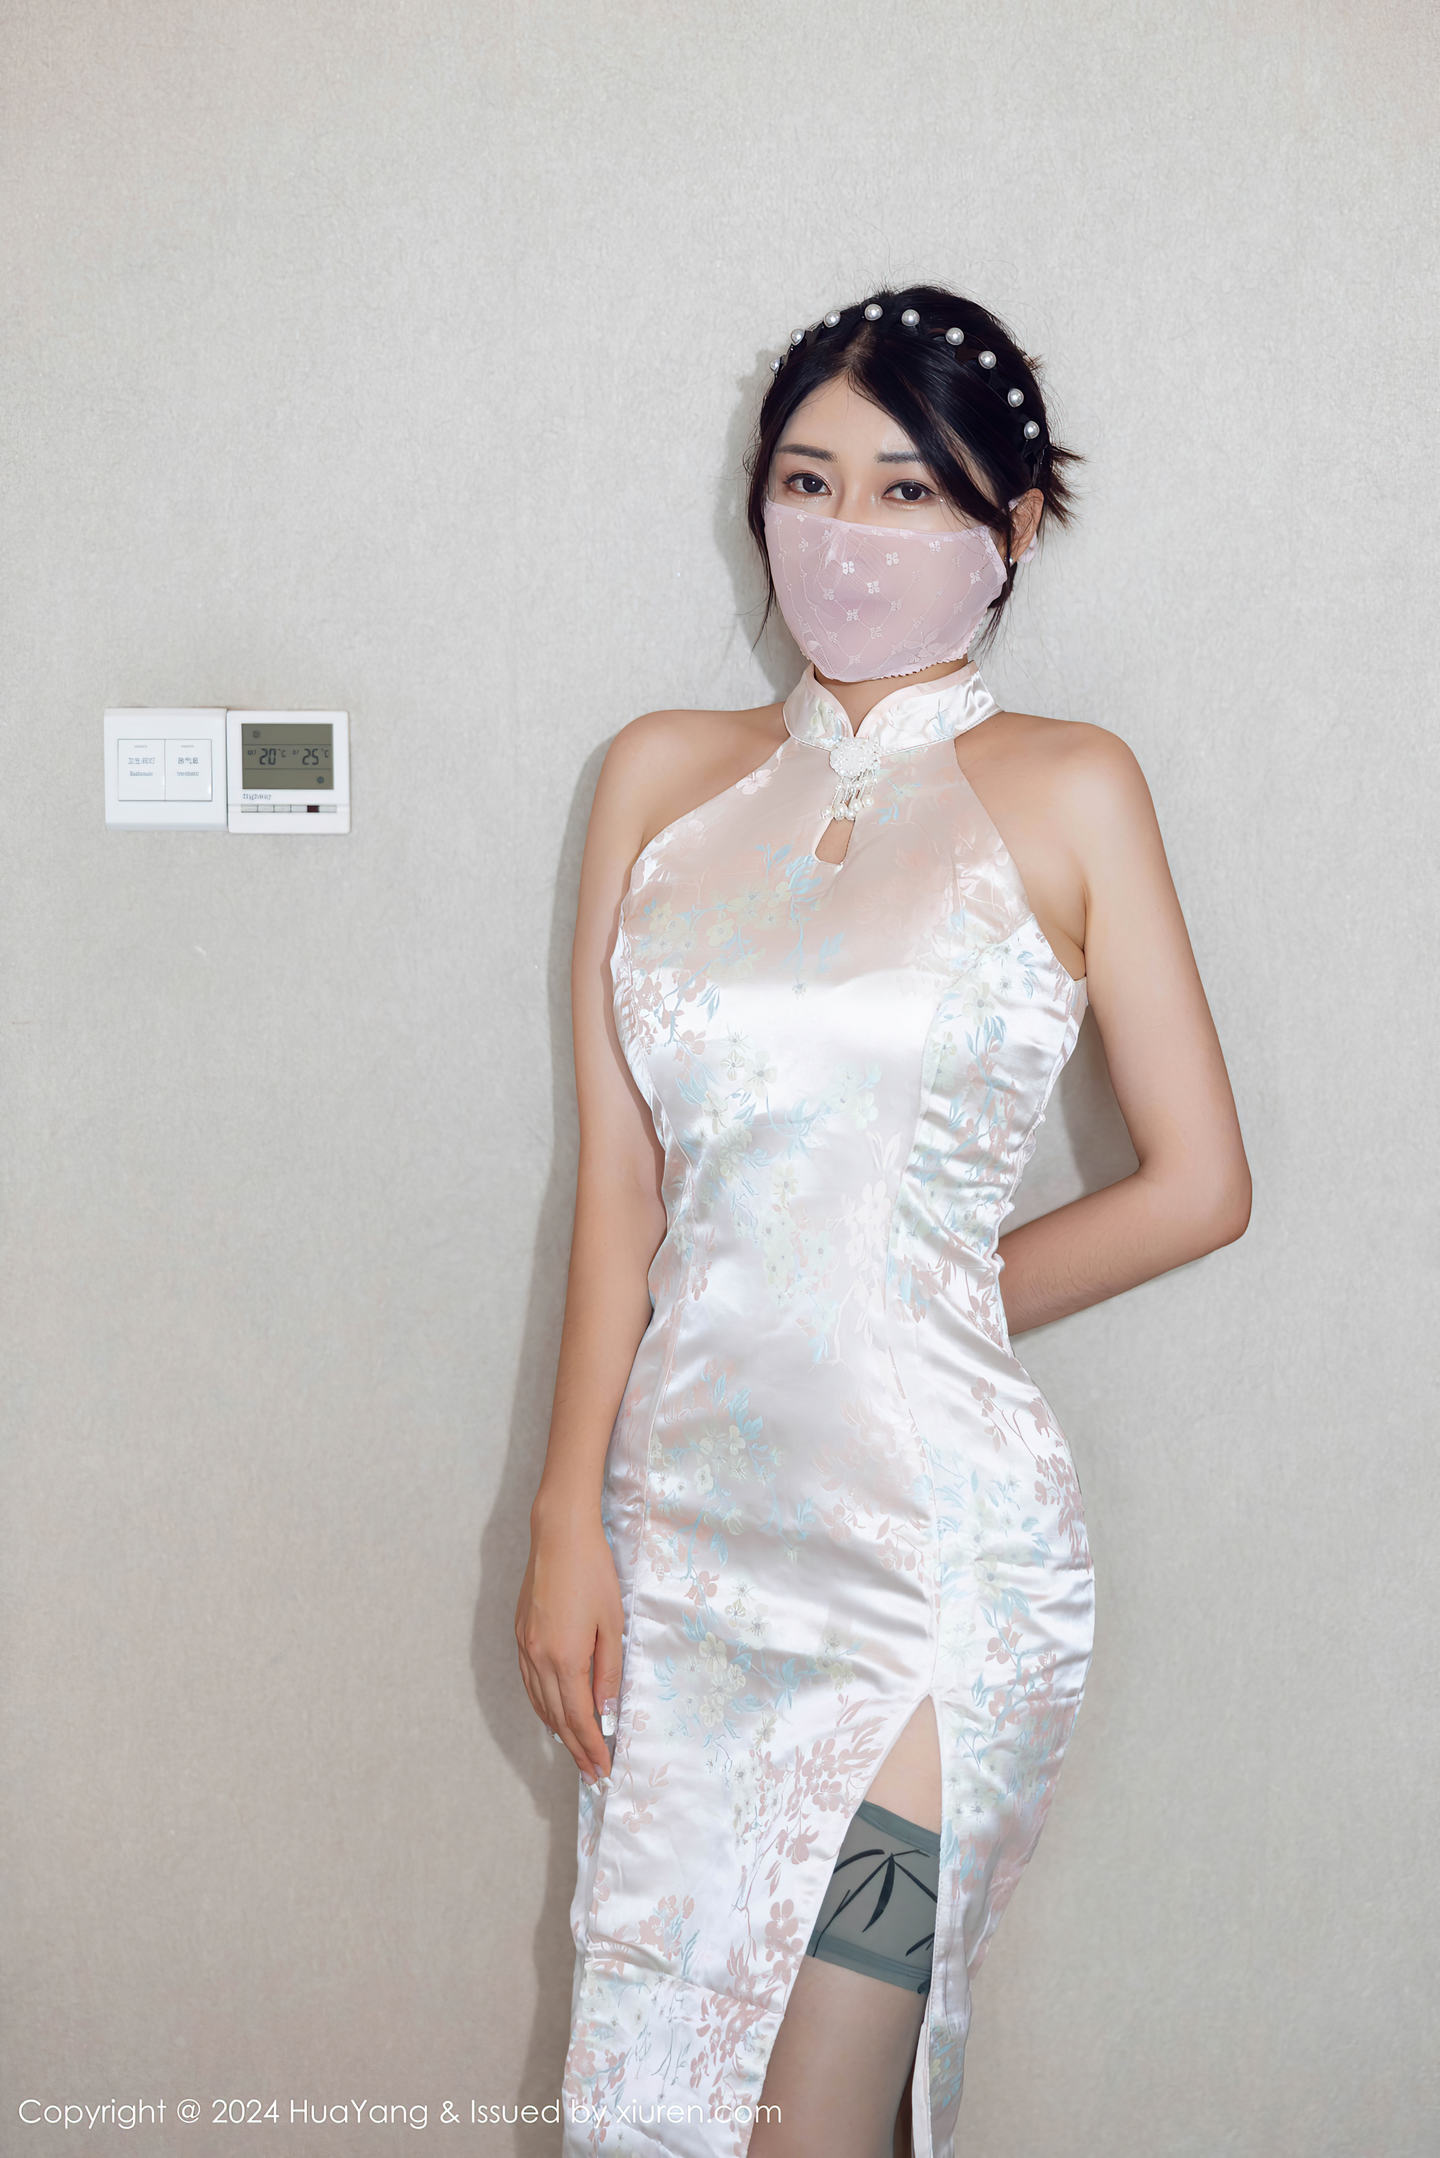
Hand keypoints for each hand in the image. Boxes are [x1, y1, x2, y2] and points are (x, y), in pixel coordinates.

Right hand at [515, 1510, 623, 1786]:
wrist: (559, 1535)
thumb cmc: (593, 1573)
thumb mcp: (612, 1623)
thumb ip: (608, 1672)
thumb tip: (606, 1713)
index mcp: (566, 1658)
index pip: (579, 1718)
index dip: (591, 1748)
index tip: (602, 1770)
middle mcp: (539, 1659)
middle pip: (558, 1718)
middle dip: (575, 1748)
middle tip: (591, 1772)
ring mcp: (525, 1648)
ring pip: (539, 1703)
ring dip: (557, 1730)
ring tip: (574, 1750)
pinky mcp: (520, 1635)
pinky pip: (529, 1683)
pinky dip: (541, 1705)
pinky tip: (552, 1712)